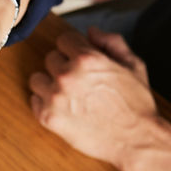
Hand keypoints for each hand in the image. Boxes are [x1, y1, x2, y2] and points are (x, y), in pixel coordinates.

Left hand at [29, 27, 160, 168]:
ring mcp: (54, 98)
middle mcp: (67, 76)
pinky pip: (34, 100)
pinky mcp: (47, 118)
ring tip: (69, 94)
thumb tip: (90, 31)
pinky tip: (64, 108)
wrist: (136, 139)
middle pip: (50, 58)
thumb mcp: (133, 65)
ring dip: (49, 83)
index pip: (63, 40)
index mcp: (87, 59)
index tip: (80, 59)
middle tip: (80, 80)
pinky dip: (45, 102)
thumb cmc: (137, 102)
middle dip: (63, 65)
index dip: (74, 48)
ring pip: (37, 79)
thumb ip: (111, 42)